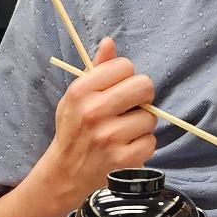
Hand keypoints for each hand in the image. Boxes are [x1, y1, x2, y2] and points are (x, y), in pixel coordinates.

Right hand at [38, 37, 156, 195]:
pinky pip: (150, 141)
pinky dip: (142, 145)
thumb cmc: (74, 130)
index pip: (124, 66)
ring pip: (149, 116)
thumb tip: (110, 42)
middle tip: (130, 106)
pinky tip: (126, 147)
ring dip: (141, 124)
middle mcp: (94, 112)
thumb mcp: (76, 97)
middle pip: (144, 86)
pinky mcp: (124, 159)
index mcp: (81, 91)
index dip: (126, 77)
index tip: (119, 88)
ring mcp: (110, 137)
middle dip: (141, 96)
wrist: (66, 174)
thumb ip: (96, 69)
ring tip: (123, 131)